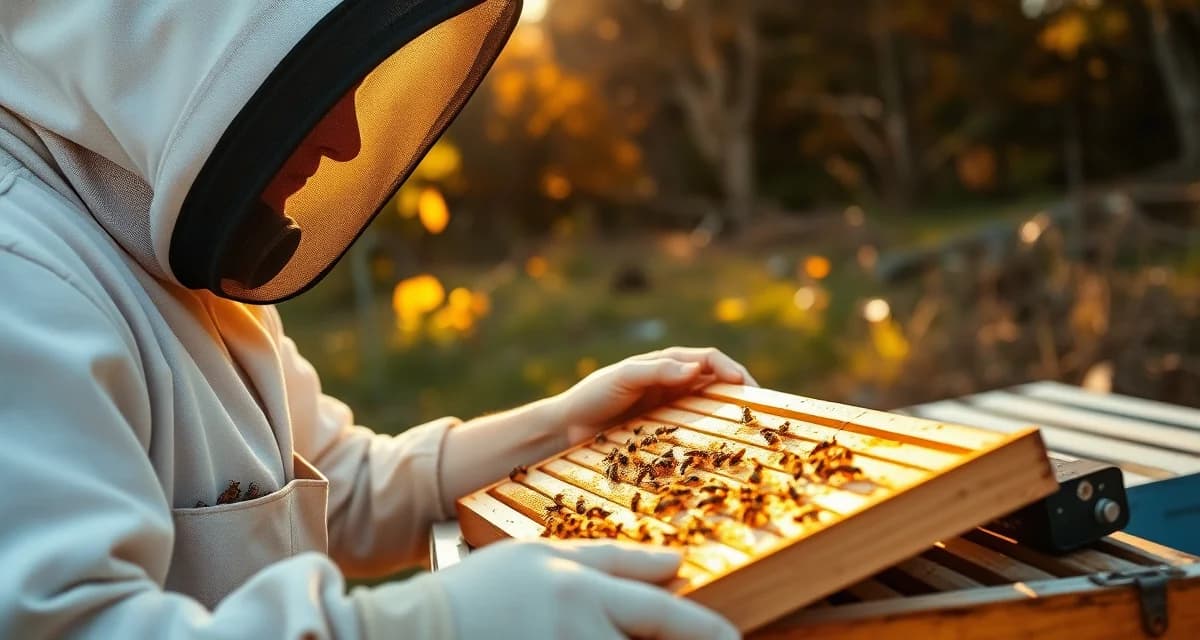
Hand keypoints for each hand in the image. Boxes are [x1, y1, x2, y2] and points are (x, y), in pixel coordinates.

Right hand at [438, 539, 740, 639]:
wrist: (416, 635)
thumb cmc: (481, 591)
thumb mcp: (542, 556)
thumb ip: (612, 559)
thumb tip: (673, 563)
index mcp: (581, 593)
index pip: (665, 615)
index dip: (710, 633)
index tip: (732, 639)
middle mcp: (579, 637)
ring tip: (644, 638)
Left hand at [553, 347, 757, 445]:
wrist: (567, 426)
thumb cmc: (592, 396)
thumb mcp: (623, 378)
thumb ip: (658, 370)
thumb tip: (699, 367)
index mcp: (667, 363)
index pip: (711, 359)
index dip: (733, 371)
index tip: (749, 390)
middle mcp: (673, 381)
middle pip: (717, 381)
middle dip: (742, 391)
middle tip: (763, 412)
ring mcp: (670, 405)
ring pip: (711, 404)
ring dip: (731, 412)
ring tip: (751, 429)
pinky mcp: (664, 427)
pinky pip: (695, 426)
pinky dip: (712, 431)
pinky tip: (721, 446)